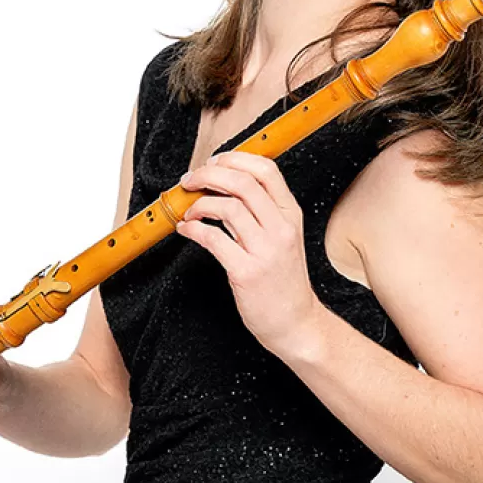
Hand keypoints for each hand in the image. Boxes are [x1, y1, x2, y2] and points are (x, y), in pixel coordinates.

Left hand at [177, 151, 321, 354]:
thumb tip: (224, 183)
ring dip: (199, 203)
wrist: (296, 324)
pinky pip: (214, 239)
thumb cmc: (284, 279)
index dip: (235, 159)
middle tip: (190, 180)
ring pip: (228, 207)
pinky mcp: (247, 273)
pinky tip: (186, 229)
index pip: (267, 170)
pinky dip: (193, 229)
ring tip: (188, 210)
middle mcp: (281, 228)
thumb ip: (261, 210)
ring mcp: (266, 251)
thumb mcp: (284, 236)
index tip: (213, 162)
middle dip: (209, 174)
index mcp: (290, 214)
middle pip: (243, 183)